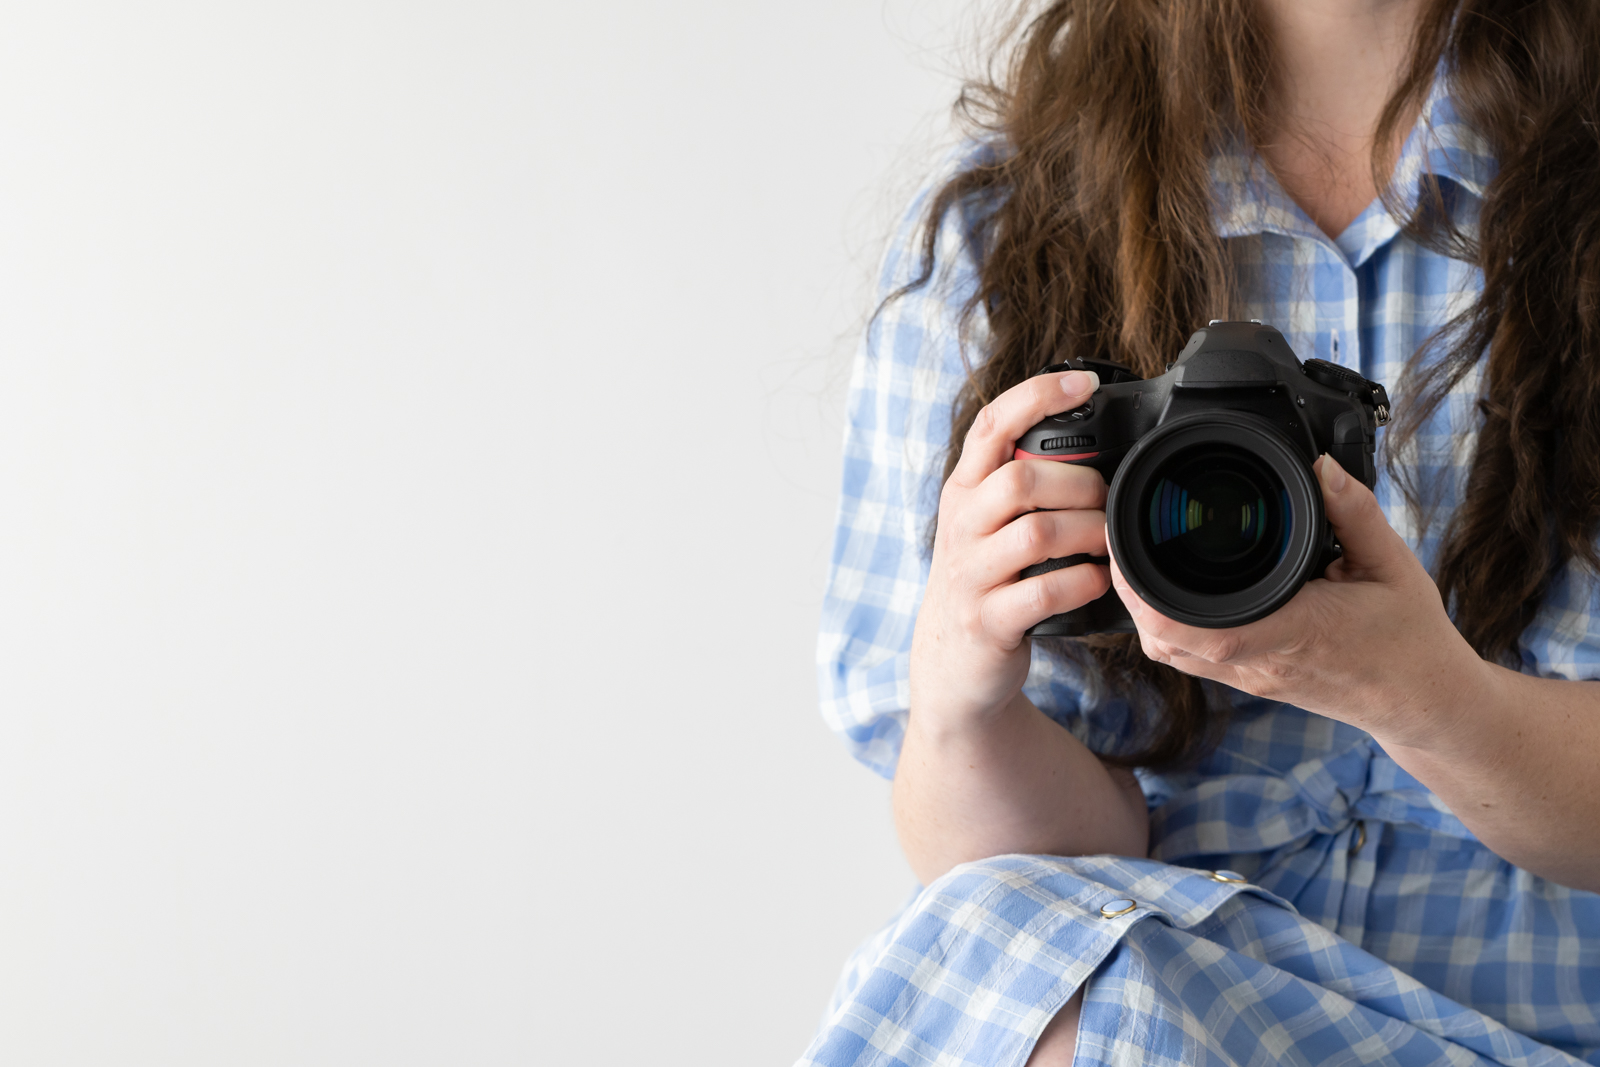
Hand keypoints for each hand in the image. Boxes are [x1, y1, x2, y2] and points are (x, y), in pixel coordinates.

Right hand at [909, 370, 1109, 729]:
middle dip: (1079, 484)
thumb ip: (1019, 483)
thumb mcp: (985, 524)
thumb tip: (1094, 443)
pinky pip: (1041, 592)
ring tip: (1107, 541)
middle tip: (1107, 501)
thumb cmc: (985, 582)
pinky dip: (1081, 583)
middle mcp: (961, 526)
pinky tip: (1096, 581)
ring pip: (1035, 533)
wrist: (950, 664)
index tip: (1086, 383)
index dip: (1037, 396)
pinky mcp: (987, 621)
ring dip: (1086, 533)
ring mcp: (970, 575)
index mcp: (964, 491)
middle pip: (1019, 479)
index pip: (992, 424)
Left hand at [1110, 454, 1487, 747]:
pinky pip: (1191, 659)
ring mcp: (1252, 678)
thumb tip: (1323, 466)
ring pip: (1172, 654)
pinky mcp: (1251, 682)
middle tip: (1120, 541)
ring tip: (1133, 562)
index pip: (1199, 628)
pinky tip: (1165, 593)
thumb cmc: (1410, 636)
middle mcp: (1261, 663)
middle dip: (1131, 594)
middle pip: (1166, 640)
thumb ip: (1357, 511)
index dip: (1147, 594)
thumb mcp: (1394, 564)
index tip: (1128, 547)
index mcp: (1293, 632)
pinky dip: (1166, 627)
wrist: (1423, 701)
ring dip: (1143, 612)